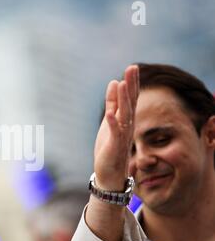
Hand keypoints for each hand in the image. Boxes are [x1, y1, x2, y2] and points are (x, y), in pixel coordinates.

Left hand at [94, 65, 138, 190]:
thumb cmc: (109, 146)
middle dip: (131, 86)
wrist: (109, 173)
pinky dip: (112, 124)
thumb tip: (114, 82)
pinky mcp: (115, 147)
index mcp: (125, 119)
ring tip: (121, 84)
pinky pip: (115, 134)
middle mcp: (127, 126)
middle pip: (131, 103)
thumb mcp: (109, 121)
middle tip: (132, 68)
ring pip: (124, 115)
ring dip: (123, 100)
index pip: (131, 98)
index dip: (132, 83)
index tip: (132, 67)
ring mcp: (122, 136)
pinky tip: (109, 113)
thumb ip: (112, 103)